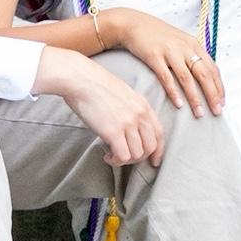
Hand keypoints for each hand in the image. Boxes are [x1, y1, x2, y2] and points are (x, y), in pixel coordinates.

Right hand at [33, 47, 164, 165]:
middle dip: (139, 158)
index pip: (159, 134)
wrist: (81, 79)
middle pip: (150, 147)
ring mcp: (128, 123)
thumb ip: (132, 110)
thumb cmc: (95, 85)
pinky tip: (107, 156)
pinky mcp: (113, 132)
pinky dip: (115, 161)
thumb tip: (131, 129)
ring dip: (125, 160)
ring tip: (113, 156)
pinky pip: (122, 156)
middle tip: (125, 158)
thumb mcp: (124, 94)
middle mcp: (139, 115)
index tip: (153, 161)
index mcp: (143, 105)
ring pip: (137, 155)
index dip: (158, 151)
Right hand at [104, 8, 223, 117]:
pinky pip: (166, 77)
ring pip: (187, 78)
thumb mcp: (181, 42)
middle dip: (212, 95)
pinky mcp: (154, 56)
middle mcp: (185, 47)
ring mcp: (170, 52)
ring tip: (199, 113)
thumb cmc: (158, 36)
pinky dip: (174, 92)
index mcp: (194, 45)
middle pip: (204, 74)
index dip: (219, 87)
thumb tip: (205, 77)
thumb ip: (193, 56)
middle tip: (217, 112)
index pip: (212, 68)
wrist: (134, 24)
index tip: (222, 103)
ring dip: (195, 97)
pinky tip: (179, 104)